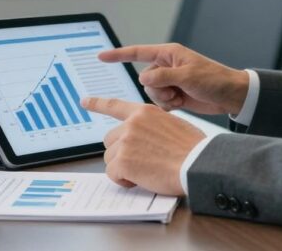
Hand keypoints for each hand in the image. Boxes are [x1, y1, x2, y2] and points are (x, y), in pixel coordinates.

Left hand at [81, 96, 204, 194]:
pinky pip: (112, 173)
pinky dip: (123, 180)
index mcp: (144, 111)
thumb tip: (144, 138)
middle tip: (139, 162)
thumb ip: (153, 126)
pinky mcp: (123, 160)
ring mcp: (126, 141)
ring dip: (122, 167)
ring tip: (144, 171)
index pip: (115, 105)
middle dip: (120, 153)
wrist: (197, 163)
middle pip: (110, 140)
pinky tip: (140, 179)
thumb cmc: (192, 148)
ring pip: (110, 158)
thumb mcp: (172, 124)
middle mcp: (131, 123)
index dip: (98, 104)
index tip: (84, 101)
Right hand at [99, 43, 249, 115]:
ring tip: (180, 97)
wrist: (231, 96)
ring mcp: (170, 81)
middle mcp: (167, 66)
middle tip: (175, 91)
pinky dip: (168, 106)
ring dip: (163, 99)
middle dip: (157, 89)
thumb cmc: (214, 79)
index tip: (101, 56)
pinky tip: (181, 103)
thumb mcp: (187, 75)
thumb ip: (162, 76)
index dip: (118, 55)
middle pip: (145, 79)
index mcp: (169, 54)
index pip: (138, 52)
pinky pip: (159, 103)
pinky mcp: (174, 95)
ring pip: (151, 93)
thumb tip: (143, 78)